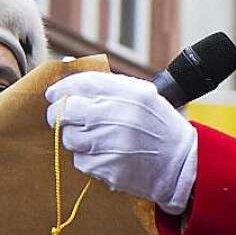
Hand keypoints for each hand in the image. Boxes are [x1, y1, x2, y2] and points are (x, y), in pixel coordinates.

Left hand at [45, 72, 196, 213]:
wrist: (181, 165)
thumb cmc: (158, 126)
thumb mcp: (142, 95)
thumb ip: (107, 82)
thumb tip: (67, 66)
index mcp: (130, 93)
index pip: (82, 84)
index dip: (61, 88)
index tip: (53, 94)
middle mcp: (120, 117)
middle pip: (68, 111)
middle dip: (59, 114)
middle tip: (62, 118)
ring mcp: (114, 144)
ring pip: (70, 138)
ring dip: (75, 138)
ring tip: (94, 139)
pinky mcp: (109, 168)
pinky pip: (80, 161)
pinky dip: (87, 158)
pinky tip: (104, 155)